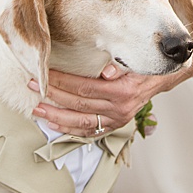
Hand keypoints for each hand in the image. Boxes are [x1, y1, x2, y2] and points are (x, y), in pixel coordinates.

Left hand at [33, 63, 185, 137]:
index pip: (85, 87)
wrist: (158, 80)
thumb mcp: (134, 61)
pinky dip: (70, 130)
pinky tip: (53, 124)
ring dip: (57, 116)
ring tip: (38, 110)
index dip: (62, 81)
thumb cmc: (141, 67)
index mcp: (122, 91)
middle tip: (34, 86)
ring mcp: (117, 120)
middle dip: (53, 95)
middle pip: (79, 104)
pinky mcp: (114, 125)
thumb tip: (107, 71)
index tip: (43, 73)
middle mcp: (119, 109)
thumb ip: (120, 65)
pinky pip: (89, 131)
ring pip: (81, 122)